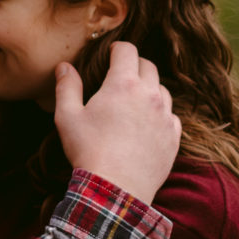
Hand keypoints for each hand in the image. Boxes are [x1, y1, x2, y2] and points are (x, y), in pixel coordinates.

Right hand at [53, 42, 179, 205]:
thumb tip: (64, 66)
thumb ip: (67, 87)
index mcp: (123, 84)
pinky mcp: (174, 137)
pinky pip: (171, 116)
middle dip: (134, 66)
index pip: (127, 50)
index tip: (111, 54)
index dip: (118, 49)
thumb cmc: (88, 151)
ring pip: (162, 90)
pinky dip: (160, 114)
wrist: (115, 190)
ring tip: (133, 102)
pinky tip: (147, 125)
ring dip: (149, 89)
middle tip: (120, 76)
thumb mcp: (67, 117)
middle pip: (148, 66)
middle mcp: (150, 95)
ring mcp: (165, 116)